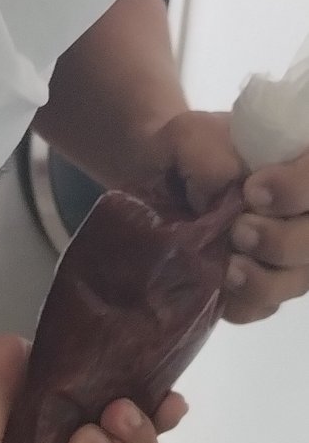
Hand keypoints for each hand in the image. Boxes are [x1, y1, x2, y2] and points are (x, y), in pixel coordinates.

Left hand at [144, 109, 308, 323]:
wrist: (149, 188)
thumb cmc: (177, 154)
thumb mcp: (186, 137)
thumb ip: (208, 154)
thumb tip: (228, 192)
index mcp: (295, 162)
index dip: (298, 189)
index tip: (253, 191)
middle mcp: (301, 210)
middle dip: (283, 240)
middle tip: (239, 232)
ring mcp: (288, 252)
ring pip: (301, 277)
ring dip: (268, 280)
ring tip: (229, 269)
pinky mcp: (263, 285)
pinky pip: (268, 305)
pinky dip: (247, 302)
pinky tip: (224, 291)